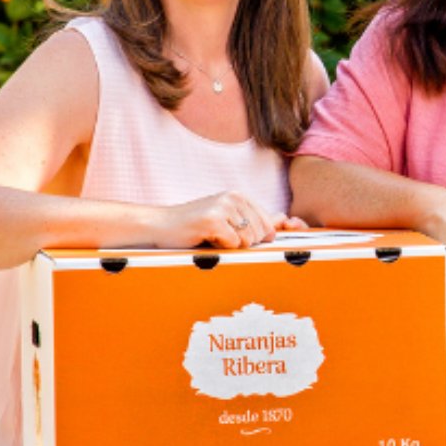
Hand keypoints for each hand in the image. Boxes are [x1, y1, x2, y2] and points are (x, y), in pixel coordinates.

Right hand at [154, 192, 278, 248]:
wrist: (159, 225)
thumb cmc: (194, 227)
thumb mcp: (227, 220)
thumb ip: (255, 220)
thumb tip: (285, 220)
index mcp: (240, 196)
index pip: (269, 225)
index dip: (257, 239)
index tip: (236, 239)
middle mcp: (234, 197)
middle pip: (261, 235)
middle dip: (242, 244)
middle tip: (220, 237)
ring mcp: (224, 207)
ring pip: (248, 240)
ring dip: (230, 246)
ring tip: (212, 237)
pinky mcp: (213, 220)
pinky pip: (232, 245)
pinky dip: (219, 248)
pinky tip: (204, 238)